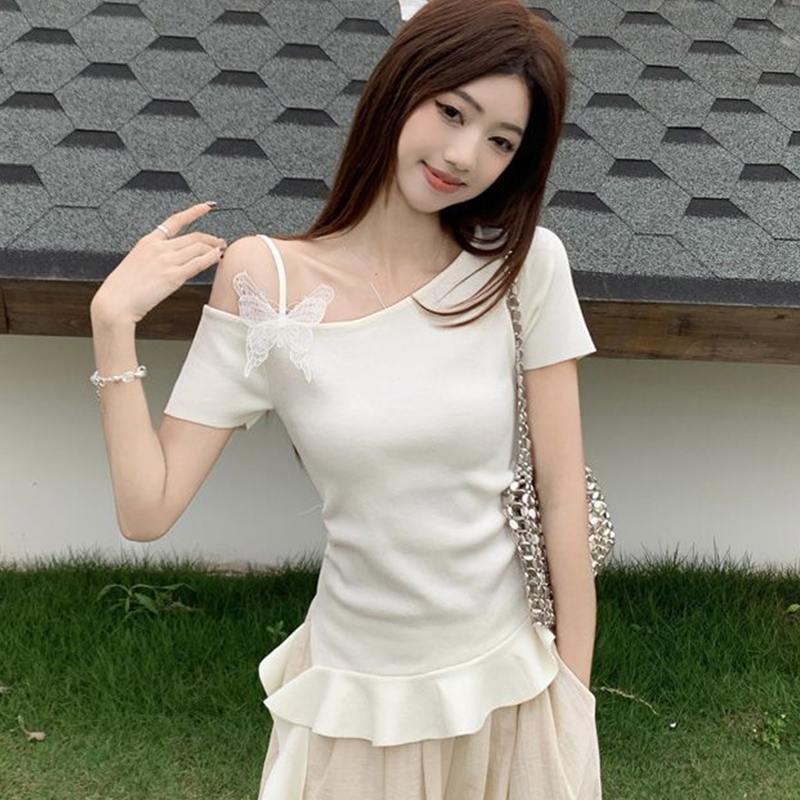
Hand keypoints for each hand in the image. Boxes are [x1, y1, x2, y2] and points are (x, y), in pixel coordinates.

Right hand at [90, 202, 226, 325]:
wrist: (116, 301)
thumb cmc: (123, 286)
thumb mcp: (136, 262)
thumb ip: (154, 256)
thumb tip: (172, 259)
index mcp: (148, 241)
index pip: (175, 221)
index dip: (194, 212)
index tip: (206, 207)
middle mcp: (159, 248)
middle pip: (193, 238)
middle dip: (210, 239)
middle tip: (220, 242)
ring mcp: (167, 261)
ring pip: (198, 249)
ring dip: (214, 249)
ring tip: (222, 251)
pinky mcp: (173, 276)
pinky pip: (198, 264)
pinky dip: (211, 259)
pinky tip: (218, 257)